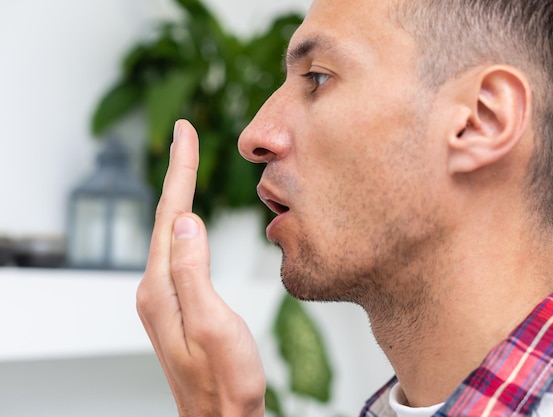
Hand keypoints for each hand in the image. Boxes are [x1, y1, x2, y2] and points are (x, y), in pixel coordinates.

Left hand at [136, 120, 265, 416]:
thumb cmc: (225, 380)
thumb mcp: (212, 324)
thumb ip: (193, 272)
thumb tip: (184, 221)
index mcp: (162, 288)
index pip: (169, 216)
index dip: (179, 171)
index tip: (185, 133)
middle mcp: (156, 288)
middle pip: (165, 218)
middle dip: (177, 173)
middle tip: (184, 135)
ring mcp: (165, 296)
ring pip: (170, 232)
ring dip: (178, 193)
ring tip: (186, 162)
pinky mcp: (177, 302)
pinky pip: (177, 250)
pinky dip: (183, 221)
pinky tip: (188, 217)